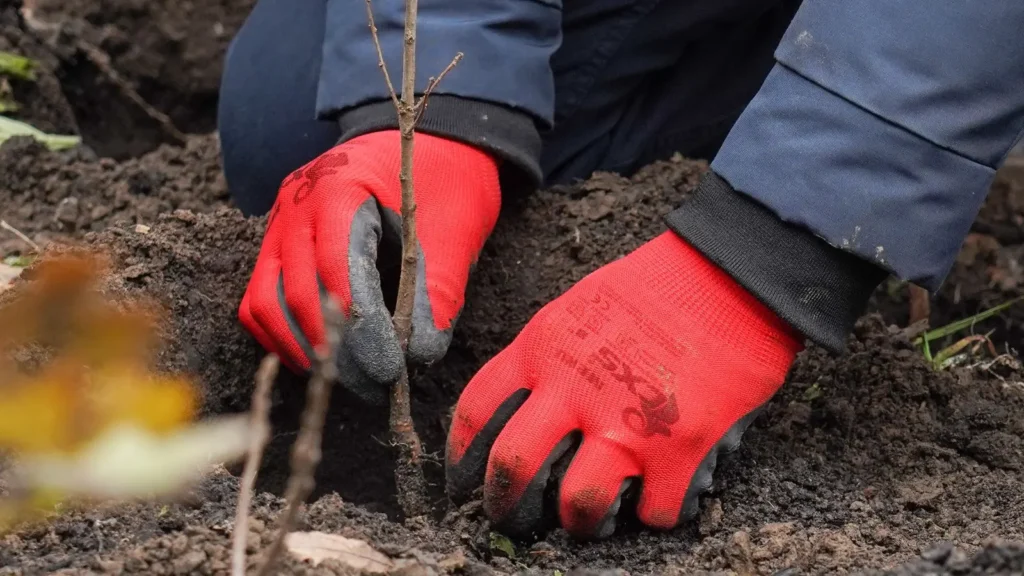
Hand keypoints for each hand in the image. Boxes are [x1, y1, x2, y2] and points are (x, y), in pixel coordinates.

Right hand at [239, 131, 499, 403]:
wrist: (425, 140)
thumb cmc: (445, 179)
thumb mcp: (456, 230)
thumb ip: (438, 291)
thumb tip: (418, 356)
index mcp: (341, 189)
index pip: (339, 271)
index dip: (362, 328)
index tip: (390, 370)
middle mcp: (296, 204)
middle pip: (297, 293)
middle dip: (337, 350)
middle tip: (375, 386)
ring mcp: (278, 223)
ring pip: (265, 302)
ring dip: (302, 349)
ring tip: (349, 380)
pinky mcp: (275, 243)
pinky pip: (259, 299)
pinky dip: (282, 336)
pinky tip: (321, 360)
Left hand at [445, 232, 802, 537]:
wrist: (727, 273)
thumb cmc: (654, 285)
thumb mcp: (576, 306)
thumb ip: (548, 356)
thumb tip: (531, 404)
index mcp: (542, 351)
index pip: (477, 411)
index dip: (463, 457)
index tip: (466, 480)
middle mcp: (574, 390)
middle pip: (513, 467)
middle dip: (504, 506)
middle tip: (513, 520)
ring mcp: (627, 421)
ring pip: (578, 503)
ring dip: (579, 523)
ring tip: (588, 521)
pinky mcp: (680, 447)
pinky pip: (656, 510)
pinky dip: (655, 515)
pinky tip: (657, 501)